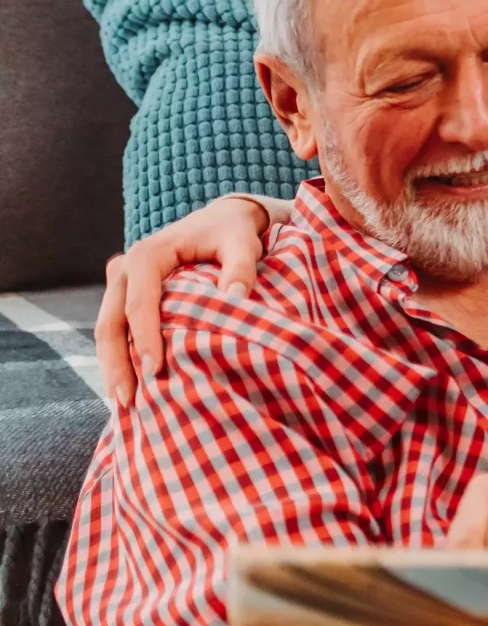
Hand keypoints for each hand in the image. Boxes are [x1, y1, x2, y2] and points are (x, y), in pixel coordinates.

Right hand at [97, 195, 271, 403]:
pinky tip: (128, 387)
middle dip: (117, 363)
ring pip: (107, 330)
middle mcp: (124, 267)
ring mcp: (120, 282)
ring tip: (122, 405)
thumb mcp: (242, 244)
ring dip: (112, 367)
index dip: (145, 339)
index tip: (155, 370)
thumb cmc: (233, 233)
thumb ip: (241, 269)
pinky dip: (119, 358)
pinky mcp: (125, 295)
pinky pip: (116, 330)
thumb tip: (237, 299)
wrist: (221, 220)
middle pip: (111, 322)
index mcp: (147, 255)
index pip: (140, 304)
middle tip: (127, 401)